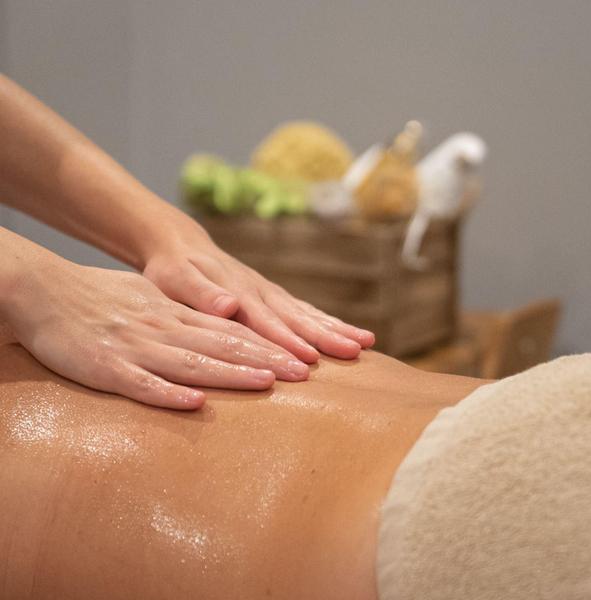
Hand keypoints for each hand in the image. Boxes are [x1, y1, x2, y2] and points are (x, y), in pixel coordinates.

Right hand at [2, 259, 297, 409]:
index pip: (233, 331)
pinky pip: (140, 383)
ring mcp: (136, 347)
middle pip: (223, 345)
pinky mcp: (104, 367)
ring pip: (191, 361)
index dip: (271, 345)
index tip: (305, 359)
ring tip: (267, 382)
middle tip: (304, 373)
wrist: (42, 289)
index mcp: (177, 314)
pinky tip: (194, 404)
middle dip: (266, 359)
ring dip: (230, 373)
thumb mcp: (152, 299)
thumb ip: (189, 315)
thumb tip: (227, 321)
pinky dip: (168, 393)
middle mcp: (164, 328)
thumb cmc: (100, 297)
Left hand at [142, 235, 374, 369]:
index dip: (287, 342)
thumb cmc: (172, 270)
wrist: (181, 244)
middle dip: (326, 337)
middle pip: (298, 318)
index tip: (309, 360)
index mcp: (237, 293)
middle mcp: (261, 293)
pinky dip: (330, 322)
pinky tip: (351, 334)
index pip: (265, 323)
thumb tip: (229, 305)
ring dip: (336, 329)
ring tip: (367, 342)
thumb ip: (201, 295)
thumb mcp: (174, 280)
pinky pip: (307, 310)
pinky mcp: (275, 296)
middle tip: (355, 352)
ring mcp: (271, 293)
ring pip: (309, 313)